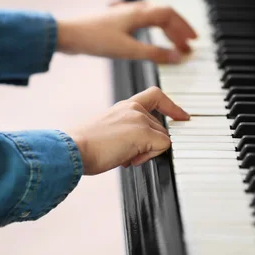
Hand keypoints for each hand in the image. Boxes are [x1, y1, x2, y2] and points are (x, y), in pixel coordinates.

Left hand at [56, 0, 196, 63]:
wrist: (67, 36)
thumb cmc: (93, 39)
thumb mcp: (128, 50)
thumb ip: (154, 54)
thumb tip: (177, 57)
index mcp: (139, 13)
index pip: (170, 15)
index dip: (184, 27)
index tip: (193, 41)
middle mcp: (133, 10)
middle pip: (163, 15)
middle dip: (177, 30)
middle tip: (187, 46)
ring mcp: (124, 15)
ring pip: (152, 17)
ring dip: (166, 30)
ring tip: (174, 44)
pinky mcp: (116, 22)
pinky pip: (141, 22)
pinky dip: (152, 30)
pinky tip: (150, 38)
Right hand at [66, 86, 188, 174]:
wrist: (72, 149)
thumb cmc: (82, 146)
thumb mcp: (108, 133)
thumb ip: (125, 133)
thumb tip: (137, 150)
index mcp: (123, 106)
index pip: (155, 95)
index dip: (172, 106)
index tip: (182, 116)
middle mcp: (133, 108)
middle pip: (160, 127)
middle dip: (149, 145)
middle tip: (126, 155)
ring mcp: (139, 118)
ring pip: (162, 137)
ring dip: (147, 152)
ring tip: (123, 156)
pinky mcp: (143, 131)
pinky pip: (163, 147)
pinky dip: (149, 157)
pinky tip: (129, 159)